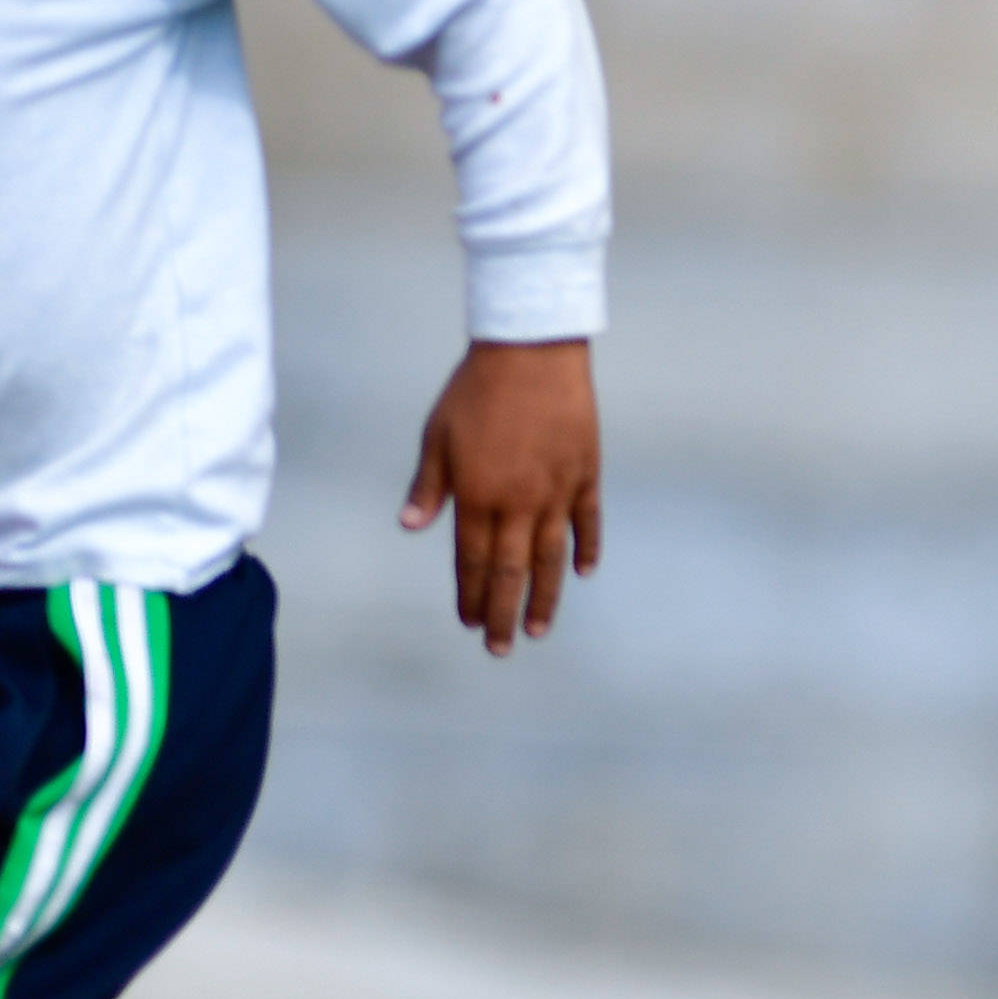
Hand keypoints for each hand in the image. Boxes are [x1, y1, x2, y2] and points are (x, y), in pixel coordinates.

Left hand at [403, 338, 602, 654]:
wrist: (531, 350)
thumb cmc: (475, 391)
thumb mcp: (438, 436)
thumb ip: (428, 487)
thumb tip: (410, 527)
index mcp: (477, 495)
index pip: (472, 560)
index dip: (470, 594)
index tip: (469, 623)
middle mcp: (518, 502)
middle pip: (511, 572)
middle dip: (503, 614)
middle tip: (500, 648)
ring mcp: (556, 491)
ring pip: (551, 558)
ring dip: (545, 598)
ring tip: (538, 630)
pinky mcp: (584, 474)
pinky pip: (588, 522)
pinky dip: (587, 549)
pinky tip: (582, 574)